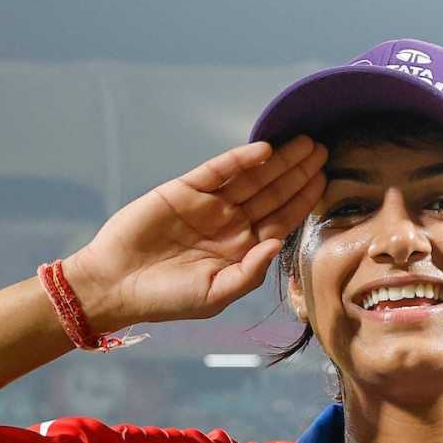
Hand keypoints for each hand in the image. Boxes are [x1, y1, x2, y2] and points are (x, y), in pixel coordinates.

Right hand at [64, 135, 327, 327]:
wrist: (117, 285)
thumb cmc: (167, 299)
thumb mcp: (215, 295)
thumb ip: (249, 273)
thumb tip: (277, 246)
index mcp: (241, 250)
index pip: (280, 221)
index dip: (302, 201)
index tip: (325, 182)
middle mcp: (229, 224)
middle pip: (272, 193)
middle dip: (298, 173)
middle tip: (323, 150)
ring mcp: (208, 205)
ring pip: (251, 178)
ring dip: (278, 161)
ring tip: (305, 144)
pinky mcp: (185, 189)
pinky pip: (219, 171)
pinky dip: (240, 160)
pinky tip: (264, 151)